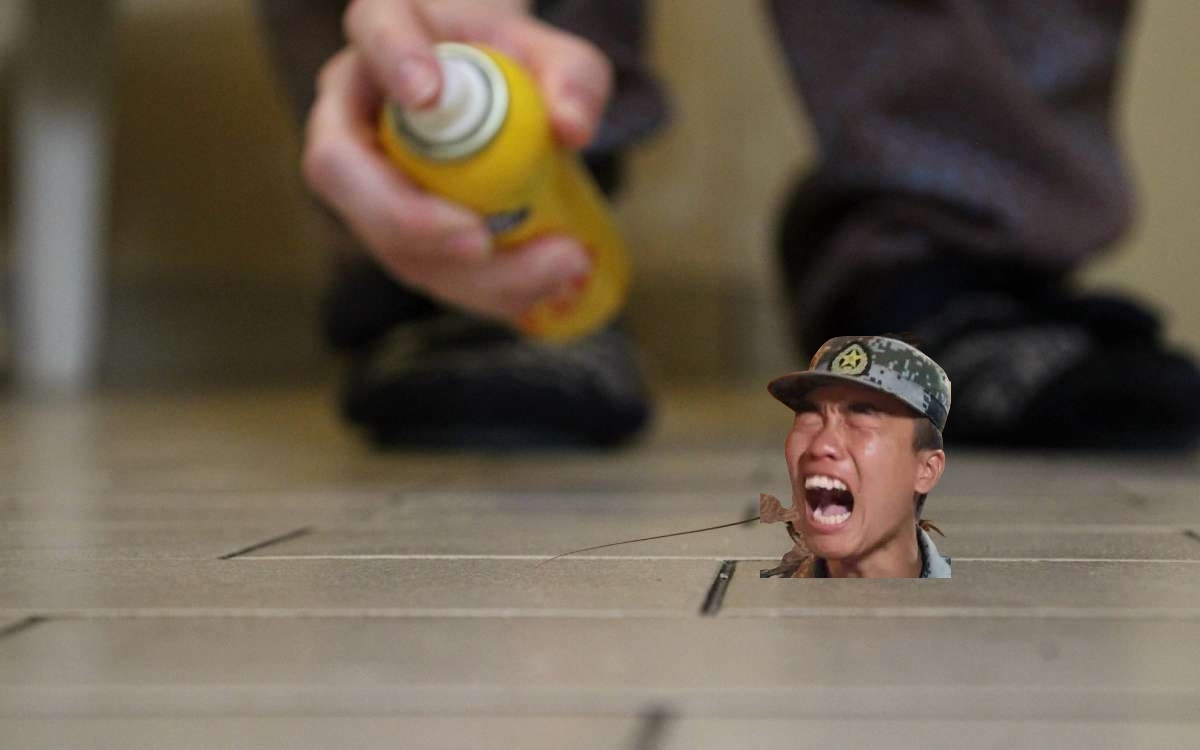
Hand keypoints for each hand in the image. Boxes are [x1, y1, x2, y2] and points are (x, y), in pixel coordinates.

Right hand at [302, 0, 613, 320]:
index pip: (372, 30)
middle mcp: (353, 110)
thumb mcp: (556, 58)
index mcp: (386, 32)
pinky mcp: (395, 235)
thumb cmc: (517, 68)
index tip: (427, 93)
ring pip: (382, 238)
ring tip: (558, 267)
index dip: (392, 62)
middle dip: (407, 218)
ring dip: (468, 273)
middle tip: (480, 241)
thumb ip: (573, 78)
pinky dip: (489, 291)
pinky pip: (426, 272)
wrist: (504, 105)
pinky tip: (549, 290)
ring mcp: (365, 182)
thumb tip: (571, 129)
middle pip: (338, 166)